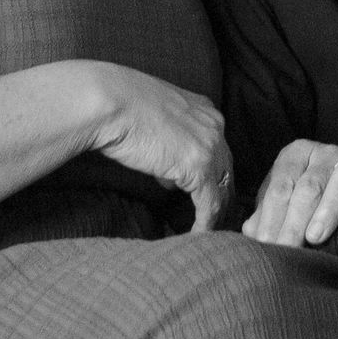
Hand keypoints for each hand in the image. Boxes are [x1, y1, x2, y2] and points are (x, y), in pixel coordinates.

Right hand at [86, 66, 233, 230]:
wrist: (111, 103)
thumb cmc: (122, 107)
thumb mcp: (157, 120)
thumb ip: (171, 143)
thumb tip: (170, 175)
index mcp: (206, 110)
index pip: (219, 148)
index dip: (213, 172)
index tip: (204, 191)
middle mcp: (215, 127)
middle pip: (226, 170)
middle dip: (221, 194)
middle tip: (212, 216)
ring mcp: (210, 147)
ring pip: (222, 189)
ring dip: (215, 212)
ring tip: (207, 230)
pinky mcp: (199, 168)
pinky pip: (209, 204)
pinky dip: (205, 224)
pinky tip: (198, 235)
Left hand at [244, 140, 337, 247]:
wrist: (337, 207)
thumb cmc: (300, 208)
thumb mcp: (277, 209)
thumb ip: (263, 220)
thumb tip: (250, 235)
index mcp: (295, 154)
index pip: (281, 187)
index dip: (272, 218)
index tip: (267, 244)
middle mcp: (324, 153)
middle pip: (309, 187)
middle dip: (295, 222)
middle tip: (287, 250)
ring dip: (328, 211)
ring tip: (314, 238)